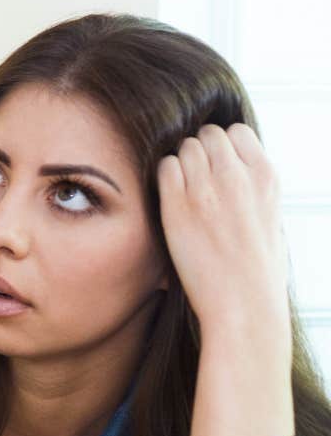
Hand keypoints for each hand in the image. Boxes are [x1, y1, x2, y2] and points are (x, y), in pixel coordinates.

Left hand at [158, 123, 289, 334]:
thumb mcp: (271, 217)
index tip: (218, 164)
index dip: (223, 145)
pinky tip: (171, 198)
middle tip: (196, 178)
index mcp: (266, 178)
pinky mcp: (177, 207)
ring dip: (180, 163)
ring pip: (183, 148)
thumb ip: (253, 187)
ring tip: (184, 190)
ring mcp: (205, 190)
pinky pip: (163, 168)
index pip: (236, 132)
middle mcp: (236, 177)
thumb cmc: (257, 268)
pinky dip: (164, 177)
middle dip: (199, 150)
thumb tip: (233, 168)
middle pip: (206, 135)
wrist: (243, 304)